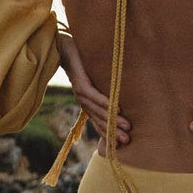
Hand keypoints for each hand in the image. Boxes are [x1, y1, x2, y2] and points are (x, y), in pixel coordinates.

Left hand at [57, 29, 130, 149]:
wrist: (64, 47)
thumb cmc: (84, 63)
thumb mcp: (96, 81)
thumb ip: (106, 94)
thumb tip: (121, 104)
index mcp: (88, 105)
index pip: (100, 124)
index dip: (110, 135)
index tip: (123, 144)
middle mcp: (84, 103)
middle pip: (101, 121)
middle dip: (114, 132)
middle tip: (128, 140)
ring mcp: (81, 94)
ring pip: (99, 111)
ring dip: (113, 120)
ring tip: (127, 126)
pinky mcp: (80, 84)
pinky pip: (94, 96)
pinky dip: (106, 103)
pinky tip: (117, 109)